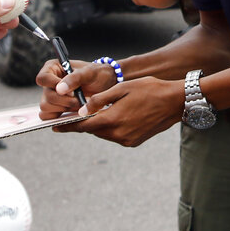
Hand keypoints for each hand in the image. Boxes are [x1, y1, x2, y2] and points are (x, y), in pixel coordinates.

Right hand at [36, 59, 116, 119]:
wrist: (105, 86)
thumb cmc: (97, 75)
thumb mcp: (89, 72)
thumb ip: (74, 78)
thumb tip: (59, 89)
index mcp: (53, 68)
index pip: (43, 78)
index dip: (53, 86)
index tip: (70, 91)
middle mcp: (49, 82)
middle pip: (46, 96)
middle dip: (64, 101)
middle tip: (80, 101)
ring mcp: (50, 96)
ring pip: (46, 108)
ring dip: (64, 109)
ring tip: (79, 105)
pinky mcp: (53, 108)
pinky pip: (48, 117)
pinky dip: (60, 117)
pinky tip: (73, 112)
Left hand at [63, 76, 183, 146]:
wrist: (174, 102)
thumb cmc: (148, 89)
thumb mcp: (121, 89)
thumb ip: (100, 100)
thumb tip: (82, 110)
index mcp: (113, 120)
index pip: (84, 125)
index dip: (68, 126)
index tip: (55, 126)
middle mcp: (118, 134)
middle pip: (93, 130)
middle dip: (82, 123)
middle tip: (71, 117)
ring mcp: (127, 140)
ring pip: (104, 133)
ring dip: (97, 125)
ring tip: (91, 115)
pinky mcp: (134, 142)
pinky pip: (115, 136)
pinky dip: (110, 128)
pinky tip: (111, 117)